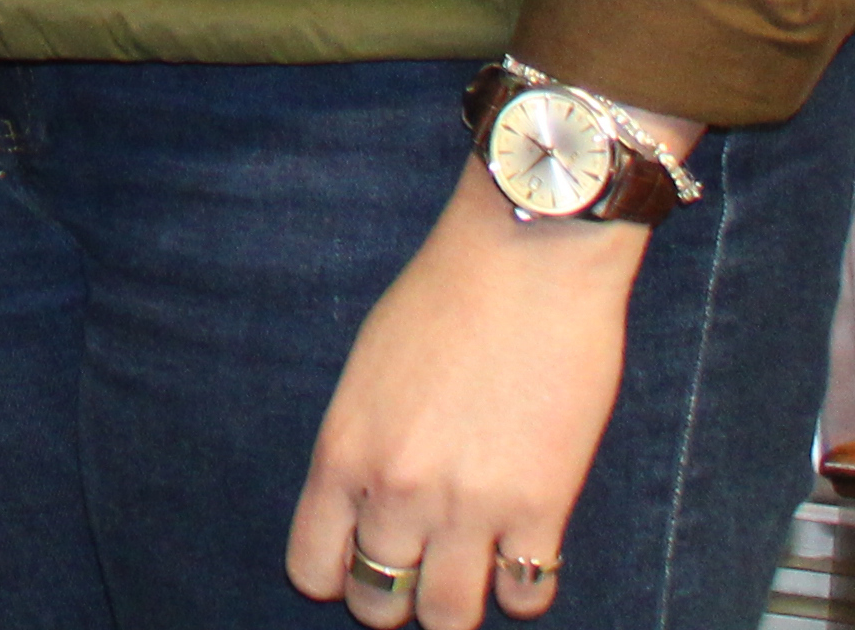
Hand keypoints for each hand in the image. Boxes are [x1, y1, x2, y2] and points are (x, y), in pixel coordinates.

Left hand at [284, 154, 667, 621]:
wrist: (525, 259)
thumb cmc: (442, 296)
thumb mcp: (366, 371)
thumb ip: (362, 444)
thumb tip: (368, 504)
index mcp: (343, 452)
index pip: (312, 567)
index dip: (335, 575)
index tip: (359, 560)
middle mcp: (398, 490)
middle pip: (379, 604)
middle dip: (395, 598)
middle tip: (418, 572)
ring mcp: (470, 506)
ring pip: (449, 617)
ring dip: (455, 606)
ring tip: (467, 577)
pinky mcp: (542, 507)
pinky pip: (526, 595)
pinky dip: (522, 590)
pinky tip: (522, 557)